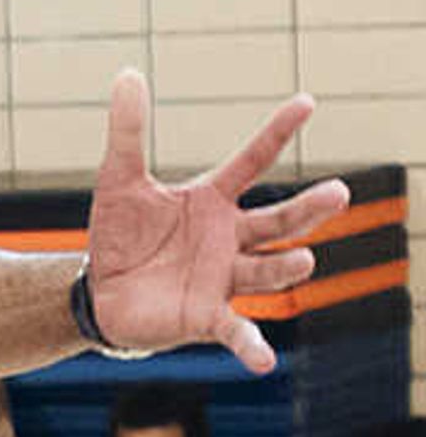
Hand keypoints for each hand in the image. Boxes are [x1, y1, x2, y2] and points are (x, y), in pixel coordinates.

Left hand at [82, 74, 350, 370]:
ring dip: (287, 267)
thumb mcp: (117, 181)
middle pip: (279, 221)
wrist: (98, 293)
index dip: (276, 133)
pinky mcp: (205, 317)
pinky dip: (252, 347)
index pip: (253, 161)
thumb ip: (127, 132)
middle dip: (309, 210)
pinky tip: (267, 362)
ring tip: (302, 259)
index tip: (306, 101)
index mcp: (213, 201)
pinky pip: (237, 332)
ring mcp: (223, 279)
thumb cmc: (119, 236)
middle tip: (339, 192)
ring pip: (268, 271)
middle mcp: (230, 238)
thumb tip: (126, 74)